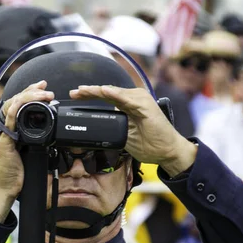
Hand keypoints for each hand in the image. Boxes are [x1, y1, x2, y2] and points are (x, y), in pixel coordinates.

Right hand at [0, 81, 53, 222]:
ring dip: (29, 97)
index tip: (42, 88)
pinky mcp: (4, 139)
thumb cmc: (14, 170)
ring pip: (13, 105)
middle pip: (15, 100)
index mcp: (5, 126)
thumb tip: (45, 125)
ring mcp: (0, 132)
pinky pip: (10, 118)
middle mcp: (0, 126)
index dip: (29, 92)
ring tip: (44, 95)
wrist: (5, 187)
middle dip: (31, 91)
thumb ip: (29, 135)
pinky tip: (27, 102)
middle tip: (46, 89)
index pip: (16, 103)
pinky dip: (19, 107)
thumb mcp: (24, 147)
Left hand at [69, 85, 196, 175]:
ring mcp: (141, 101)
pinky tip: (104, 92)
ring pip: (114, 93)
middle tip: (73, 92)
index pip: (107, 97)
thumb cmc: (151, 144)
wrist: (168, 151)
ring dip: (98, 91)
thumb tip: (96, 129)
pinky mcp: (146, 106)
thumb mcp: (125, 136)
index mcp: (129, 104)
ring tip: (83, 91)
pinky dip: (114, 95)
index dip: (90, 95)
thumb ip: (113, 128)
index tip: (74, 96)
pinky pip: (126, 100)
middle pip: (108, 92)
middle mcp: (135, 98)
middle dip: (89, 92)